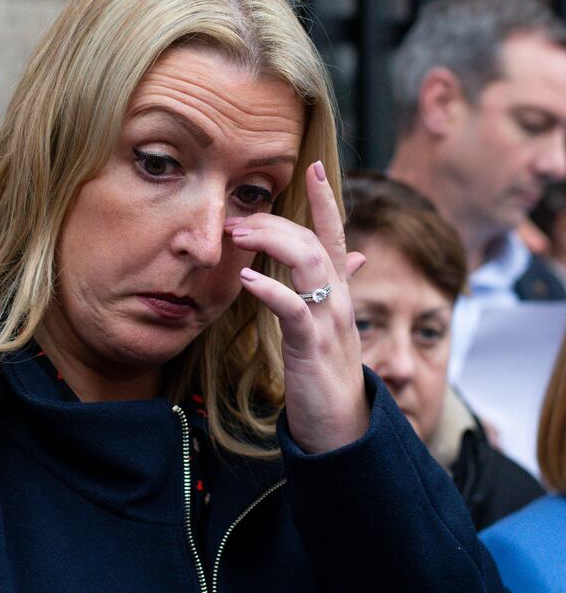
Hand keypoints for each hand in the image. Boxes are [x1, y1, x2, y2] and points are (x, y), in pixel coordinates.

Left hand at [226, 161, 367, 452]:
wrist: (342, 427)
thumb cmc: (329, 374)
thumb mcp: (333, 324)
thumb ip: (338, 286)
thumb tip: (354, 256)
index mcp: (339, 292)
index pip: (336, 235)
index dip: (326, 200)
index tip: (312, 165)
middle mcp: (339, 300)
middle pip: (317, 242)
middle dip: (279, 221)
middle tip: (239, 214)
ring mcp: (329, 322)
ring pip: (311, 265)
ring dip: (273, 243)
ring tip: (238, 234)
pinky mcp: (313, 348)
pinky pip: (296, 311)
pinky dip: (272, 290)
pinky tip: (247, 280)